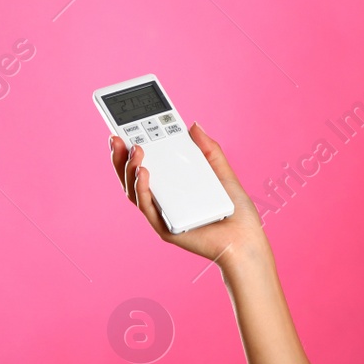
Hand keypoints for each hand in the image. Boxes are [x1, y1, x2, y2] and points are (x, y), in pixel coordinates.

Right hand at [110, 123, 270, 264]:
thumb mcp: (222, 172)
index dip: (130, 150)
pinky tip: (144, 172)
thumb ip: (208, 150)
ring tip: (135, 151)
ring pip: (135, 192)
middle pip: (132, 177)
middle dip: (121, 157)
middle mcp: (163, 199)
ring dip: (130, 169)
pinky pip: (148, 207)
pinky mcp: (165, 228)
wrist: (246, 238)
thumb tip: (193, 125)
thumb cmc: (235, 209)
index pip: (145, 165)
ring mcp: (162, 214)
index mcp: (173, 186)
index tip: (123, 129)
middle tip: (118, 138)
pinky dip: (142, 189)